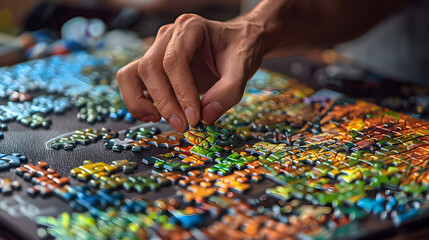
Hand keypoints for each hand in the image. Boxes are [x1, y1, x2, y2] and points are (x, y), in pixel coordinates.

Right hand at [117, 13, 266, 131]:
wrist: (240, 43)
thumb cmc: (240, 50)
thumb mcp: (243, 68)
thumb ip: (228, 91)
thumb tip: (206, 116)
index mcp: (190, 27)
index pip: (174, 60)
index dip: (181, 92)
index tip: (195, 117)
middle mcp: (168, 36)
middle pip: (150, 68)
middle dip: (165, 102)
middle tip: (184, 125)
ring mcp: (158, 50)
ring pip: (132, 74)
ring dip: (142, 102)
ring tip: (161, 120)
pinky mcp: (154, 67)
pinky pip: (133, 82)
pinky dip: (138, 101)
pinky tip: (155, 115)